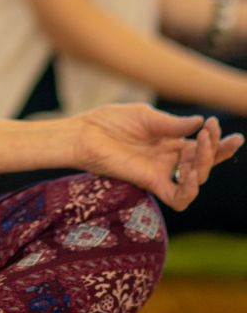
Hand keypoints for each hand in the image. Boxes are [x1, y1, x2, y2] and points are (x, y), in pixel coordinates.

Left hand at [74, 104, 242, 210]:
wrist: (85, 132)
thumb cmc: (110, 121)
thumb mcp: (145, 116)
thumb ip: (173, 124)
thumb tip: (201, 123)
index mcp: (170, 142)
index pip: (202, 146)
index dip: (219, 142)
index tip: (227, 131)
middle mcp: (169, 159)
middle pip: (204, 162)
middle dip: (215, 149)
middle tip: (212, 132)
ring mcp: (162, 172)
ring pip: (197, 178)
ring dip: (206, 162)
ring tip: (202, 143)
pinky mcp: (151, 184)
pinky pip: (179, 197)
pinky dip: (190, 188)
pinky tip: (191, 172)